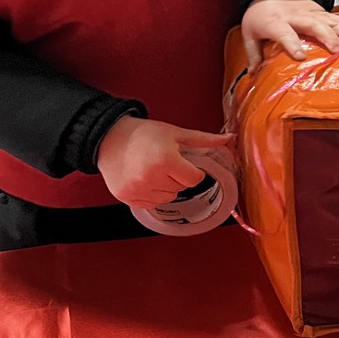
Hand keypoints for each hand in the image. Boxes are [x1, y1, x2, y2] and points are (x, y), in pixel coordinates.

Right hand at [96, 116, 231, 208]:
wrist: (109, 138)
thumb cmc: (143, 134)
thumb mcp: (175, 133)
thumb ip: (204, 140)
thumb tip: (229, 139)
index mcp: (166, 159)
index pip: (194, 178)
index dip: (192, 170)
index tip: (183, 162)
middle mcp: (151, 177)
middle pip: (182, 188)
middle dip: (178, 176)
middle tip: (165, 162)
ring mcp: (139, 190)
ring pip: (168, 198)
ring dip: (166, 187)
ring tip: (153, 169)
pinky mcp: (128, 198)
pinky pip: (152, 204)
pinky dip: (152, 194)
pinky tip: (144, 178)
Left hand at [240, 0, 338, 71]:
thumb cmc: (261, 14)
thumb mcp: (250, 33)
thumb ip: (253, 54)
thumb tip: (255, 75)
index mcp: (276, 22)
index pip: (283, 32)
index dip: (291, 43)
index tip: (299, 56)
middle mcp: (297, 16)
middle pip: (314, 24)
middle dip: (328, 37)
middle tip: (338, 51)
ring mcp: (312, 12)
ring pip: (331, 20)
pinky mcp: (322, 12)